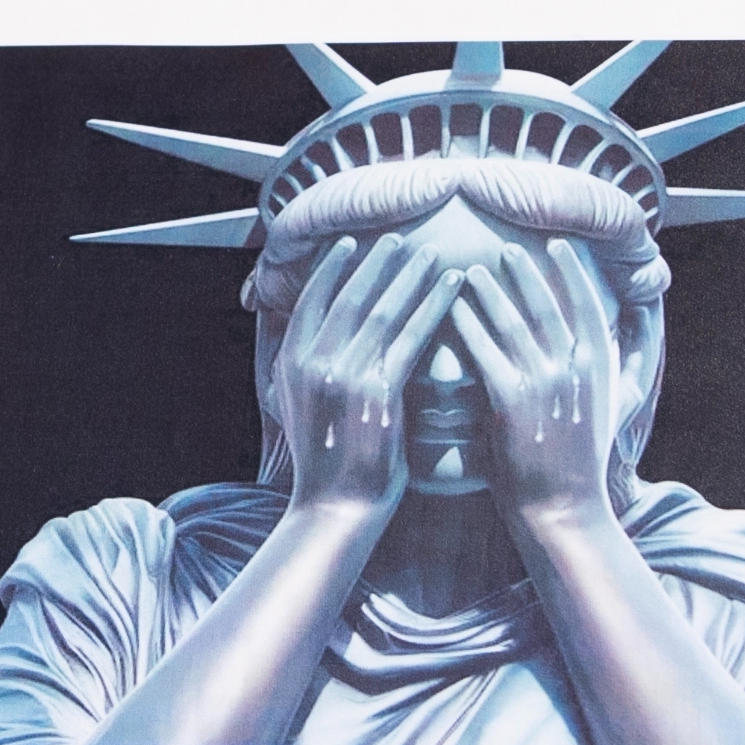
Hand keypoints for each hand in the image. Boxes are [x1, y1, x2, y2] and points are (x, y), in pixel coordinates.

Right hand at [264, 229, 470, 516]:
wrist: (336, 507)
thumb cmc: (327, 461)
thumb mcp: (297, 407)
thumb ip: (305, 367)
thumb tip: (315, 334)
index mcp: (290, 362)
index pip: (310, 300)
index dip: (331, 269)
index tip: (349, 243)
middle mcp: (314, 362)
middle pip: (351, 297)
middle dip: (376, 263)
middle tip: (399, 237)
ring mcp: (346, 374)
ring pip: (384, 310)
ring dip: (410, 276)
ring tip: (432, 252)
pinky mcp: (380, 391)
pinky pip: (413, 336)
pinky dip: (435, 305)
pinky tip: (453, 286)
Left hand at [447, 239, 625, 524]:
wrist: (563, 511)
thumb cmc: (579, 467)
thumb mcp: (607, 412)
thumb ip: (609, 373)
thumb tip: (615, 340)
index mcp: (601, 369)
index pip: (588, 306)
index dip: (572, 273)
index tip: (558, 245)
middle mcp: (575, 369)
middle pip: (547, 305)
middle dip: (526, 271)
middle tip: (505, 247)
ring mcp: (543, 383)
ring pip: (513, 322)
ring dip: (490, 291)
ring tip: (471, 268)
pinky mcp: (509, 402)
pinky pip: (484, 351)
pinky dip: (467, 324)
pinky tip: (451, 307)